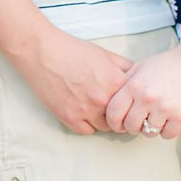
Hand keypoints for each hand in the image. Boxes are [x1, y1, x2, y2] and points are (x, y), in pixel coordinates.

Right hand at [8, 29, 131, 134]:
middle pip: (123, 118)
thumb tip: (139, 79)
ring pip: (106, 127)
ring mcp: (85, 111)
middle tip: (114, 107)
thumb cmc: (72, 49)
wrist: (41, 51)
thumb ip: (125, 68)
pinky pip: (87, 131)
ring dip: (104, 120)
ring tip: (97, 108)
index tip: (129, 103)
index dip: (132, 103)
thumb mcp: (104, 54)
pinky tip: (83, 112)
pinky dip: (87, 124)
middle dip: (120, 114)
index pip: (134, 104)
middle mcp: (103, 100)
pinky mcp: (69, 118)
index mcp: (115, 82)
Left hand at [105, 50, 180, 139]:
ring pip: (149, 132)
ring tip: (155, 117)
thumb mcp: (140, 67)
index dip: (113, 122)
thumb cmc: (167, 65)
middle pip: (130, 126)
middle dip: (132, 127)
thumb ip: (126, 83)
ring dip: (150, 128)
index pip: (113, 113)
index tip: (118, 124)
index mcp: (134, 86)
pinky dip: (166, 130)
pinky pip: (167, 134)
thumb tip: (112, 101)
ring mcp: (165, 109)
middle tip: (139, 122)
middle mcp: (147, 99)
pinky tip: (168, 119)